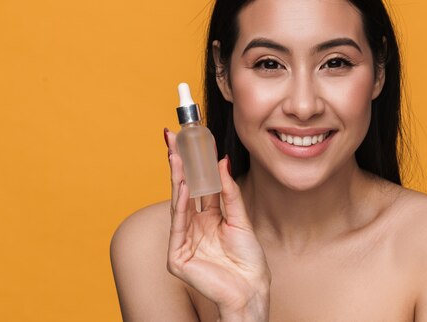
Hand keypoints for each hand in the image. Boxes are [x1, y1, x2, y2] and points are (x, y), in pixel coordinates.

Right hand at [164, 129, 270, 319]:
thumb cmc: (247, 259)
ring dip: (177, 178)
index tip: (191, 139)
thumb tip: (221, 161)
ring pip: (178, 203)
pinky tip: (183, 185)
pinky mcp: (177, 257)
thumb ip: (228, 191)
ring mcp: (183, 241)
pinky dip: (180, 204)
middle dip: (179, 164)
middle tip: (175, 138)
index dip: (194, 163)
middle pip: (184, 189)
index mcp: (206, 218)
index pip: (197, 185)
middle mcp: (192, 227)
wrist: (251, 289)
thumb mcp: (240, 218)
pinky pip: (178, 225)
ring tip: (176, 154)